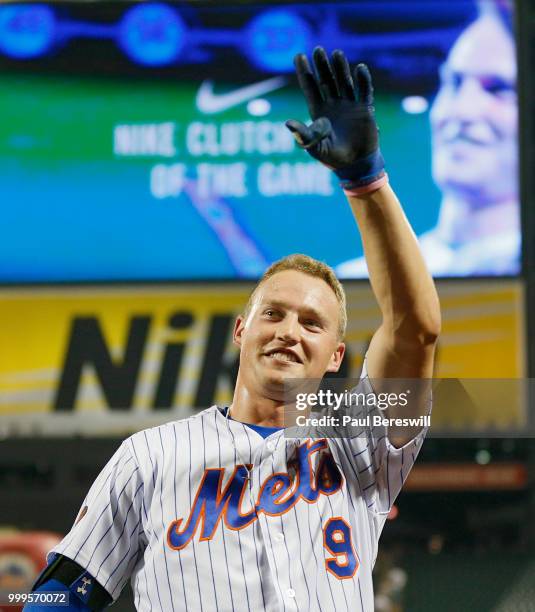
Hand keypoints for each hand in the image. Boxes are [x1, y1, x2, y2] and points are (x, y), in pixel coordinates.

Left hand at [286, 47, 385, 191]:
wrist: (354, 165)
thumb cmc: (332, 158)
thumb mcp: (314, 147)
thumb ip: (303, 135)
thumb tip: (288, 123)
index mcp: (318, 112)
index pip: (310, 88)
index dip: (305, 72)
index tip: (298, 55)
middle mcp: (333, 104)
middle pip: (326, 80)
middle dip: (322, 66)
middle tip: (318, 50)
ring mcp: (349, 105)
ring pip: (344, 81)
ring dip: (340, 68)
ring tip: (336, 54)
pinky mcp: (364, 109)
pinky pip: (364, 91)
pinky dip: (363, 81)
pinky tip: (360, 68)